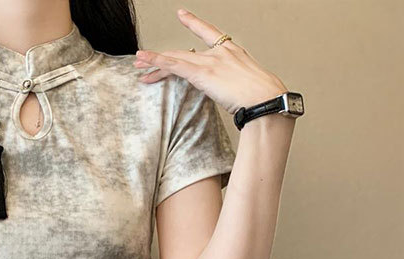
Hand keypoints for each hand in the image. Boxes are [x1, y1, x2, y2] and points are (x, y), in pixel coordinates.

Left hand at [133, 8, 287, 113]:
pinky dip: (158, 63)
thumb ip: (235, 84)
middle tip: (144, 58)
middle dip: (162, 57)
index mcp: (232, 51)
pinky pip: (174, 66)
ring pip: (176, 59)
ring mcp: (210, 62)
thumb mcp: (249, 85)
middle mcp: (219, 52)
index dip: (194, 23)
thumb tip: (233, 93)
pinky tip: (145, 63)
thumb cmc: (262, 97)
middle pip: (184, 53)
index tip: (182, 14)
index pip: (209, 33)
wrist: (265, 99)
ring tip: (137, 62)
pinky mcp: (202, 73)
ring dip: (153, 61)